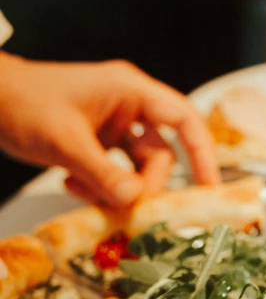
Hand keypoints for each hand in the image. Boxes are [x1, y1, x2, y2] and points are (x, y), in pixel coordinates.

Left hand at [0, 53, 219, 207]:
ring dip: (118, 189)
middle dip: (144, 185)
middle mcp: (128, 108)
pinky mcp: (98, 144)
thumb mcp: (65, 140)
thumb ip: (103, 173)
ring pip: (136, 170)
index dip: (203, 153)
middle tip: (128, 207)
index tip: (210, 188)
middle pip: (160, 156)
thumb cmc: (23, 102)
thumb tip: (135, 203)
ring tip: (87, 192)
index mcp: (130, 91)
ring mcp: (112, 127)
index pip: (183, 119)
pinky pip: (114, 174)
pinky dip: (101, 187)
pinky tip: (74, 185)